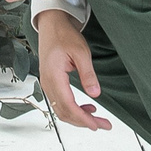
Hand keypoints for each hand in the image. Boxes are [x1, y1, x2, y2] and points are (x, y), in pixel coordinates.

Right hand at [36, 10, 110, 130]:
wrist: (51, 24)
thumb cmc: (64, 35)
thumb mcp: (81, 52)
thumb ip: (88, 74)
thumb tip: (95, 94)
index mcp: (53, 76)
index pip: (68, 105)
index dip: (82, 118)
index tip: (96, 125)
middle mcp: (47, 82)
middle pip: (64, 112)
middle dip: (83, 122)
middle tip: (103, 125)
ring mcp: (47, 83)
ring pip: (61, 110)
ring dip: (78, 117)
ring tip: (97, 118)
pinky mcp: (50, 82)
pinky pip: (59, 102)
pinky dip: (72, 109)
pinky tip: (86, 108)